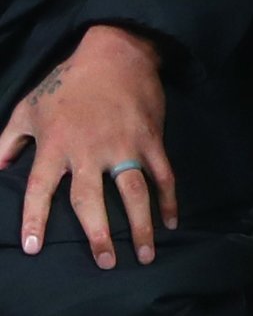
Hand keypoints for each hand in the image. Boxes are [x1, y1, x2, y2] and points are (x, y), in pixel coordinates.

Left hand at [3, 27, 175, 266]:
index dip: (34, 219)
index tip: (34, 248)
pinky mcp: (151, 139)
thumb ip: (8, 142)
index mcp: (56, 145)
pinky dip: (170, 199)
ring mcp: (124, 146)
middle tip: (105, 263)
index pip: (40, 189)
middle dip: (98, 234)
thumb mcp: (27, 108)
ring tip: (144, 255)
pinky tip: (172, 222)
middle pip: (91, 200)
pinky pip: (163, 174)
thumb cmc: (66, 83)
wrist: (117, 52)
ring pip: (134, 193)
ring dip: (140, 225)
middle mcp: (89, 150)